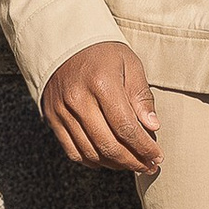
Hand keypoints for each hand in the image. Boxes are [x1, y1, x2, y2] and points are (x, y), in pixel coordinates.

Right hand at [41, 38, 161, 171]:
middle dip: (132, 161)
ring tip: (132, 165)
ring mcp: (61, 111)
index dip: (144, 147)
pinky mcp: (51, 118)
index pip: (126, 127)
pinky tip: (108, 160)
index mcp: (102, 83)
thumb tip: (152, 127)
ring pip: (90, 152)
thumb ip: (141, 97)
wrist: (65, 42)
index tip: (157, 156)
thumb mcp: (129, 65)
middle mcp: (78, 99)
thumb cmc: (103, 53)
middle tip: (148, 166)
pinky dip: (92, 161)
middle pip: (108, 144)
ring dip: (114, 165)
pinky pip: (72, 151)